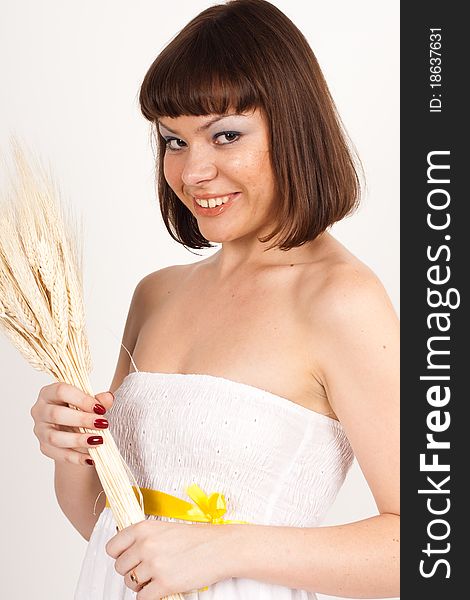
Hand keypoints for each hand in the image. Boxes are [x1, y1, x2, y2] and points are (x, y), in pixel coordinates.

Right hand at [30, 381, 113, 465]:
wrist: (72, 427)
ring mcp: (40, 430)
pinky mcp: (44, 447)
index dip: (82, 399)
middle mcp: (40, 410)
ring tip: (99, 441)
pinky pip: (58, 454)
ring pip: (55, 437)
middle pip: (56, 414)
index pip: (61, 391)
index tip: (100, 408)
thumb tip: (108, 398)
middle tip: (103, 424)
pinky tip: (91, 458)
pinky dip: (76, 457)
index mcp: (49, 393)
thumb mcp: (88, 401)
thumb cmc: (79, 409)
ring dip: (78, 440)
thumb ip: (98, 400)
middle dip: (82, 420)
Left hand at [105, 519, 235, 597]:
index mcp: (143, 528)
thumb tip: (127, 552)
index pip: (112, 547)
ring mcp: (154, 565)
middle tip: (147, 570)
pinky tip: (160, 588)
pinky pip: (142, 599)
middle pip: (120, 568)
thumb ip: (144, 538)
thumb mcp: (165, 528)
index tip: (128, 558)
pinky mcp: (164, 584)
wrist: (220, 548)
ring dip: (142, 584)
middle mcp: (145, 545)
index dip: (119, 555)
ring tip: (157, 577)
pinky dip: (149, 597)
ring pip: (130, 584)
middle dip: (131, 572)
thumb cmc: (196, 538)